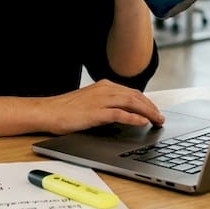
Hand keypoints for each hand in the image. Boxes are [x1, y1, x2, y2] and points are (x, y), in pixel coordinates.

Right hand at [42, 80, 164, 133]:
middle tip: (161, 118)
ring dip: (148, 112)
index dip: (147, 102)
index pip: (132, 92)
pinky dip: (134, 118)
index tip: (155, 111)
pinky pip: (120, 114)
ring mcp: (101, 100)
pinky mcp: (96, 112)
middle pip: (136, 96)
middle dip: (151, 107)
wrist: (48, 111)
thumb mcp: (90, 102)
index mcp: (104, 86)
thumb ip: (106, 104)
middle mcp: (105, 90)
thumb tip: (123, 113)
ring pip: (132, 103)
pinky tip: (143, 122)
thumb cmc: (66, 110)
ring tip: (157, 121)